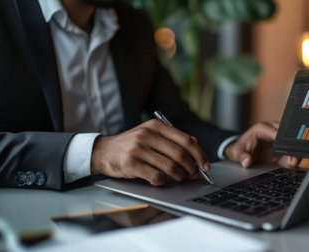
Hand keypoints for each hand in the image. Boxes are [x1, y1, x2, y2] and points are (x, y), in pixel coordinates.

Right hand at [91, 119, 209, 185]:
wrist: (103, 151)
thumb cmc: (131, 145)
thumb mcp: (151, 135)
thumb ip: (171, 138)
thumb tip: (195, 144)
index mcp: (156, 126)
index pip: (186, 140)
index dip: (199, 154)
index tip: (205, 166)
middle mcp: (148, 134)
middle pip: (180, 154)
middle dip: (192, 168)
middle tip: (194, 175)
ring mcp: (138, 149)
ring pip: (170, 166)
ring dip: (180, 176)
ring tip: (182, 179)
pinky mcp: (131, 163)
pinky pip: (156, 176)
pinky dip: (163, 181)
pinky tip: (162, 181)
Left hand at [224, 121, 299, 168]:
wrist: (242, 152)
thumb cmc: (240, 148)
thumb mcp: (237, 152)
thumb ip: (241, 156)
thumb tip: (247, 162)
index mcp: (262, 128)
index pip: (275, 131)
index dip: (281, 139)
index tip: (286, 146)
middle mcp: (272, 132)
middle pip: (286, 136)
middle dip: (291, 146)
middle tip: (292, 158)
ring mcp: (278, 141)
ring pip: (291, 144)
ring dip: (294, 153)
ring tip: (294, 162)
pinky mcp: (281, 150)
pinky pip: (290, 154)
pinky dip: (292, 159)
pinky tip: (292, 165)